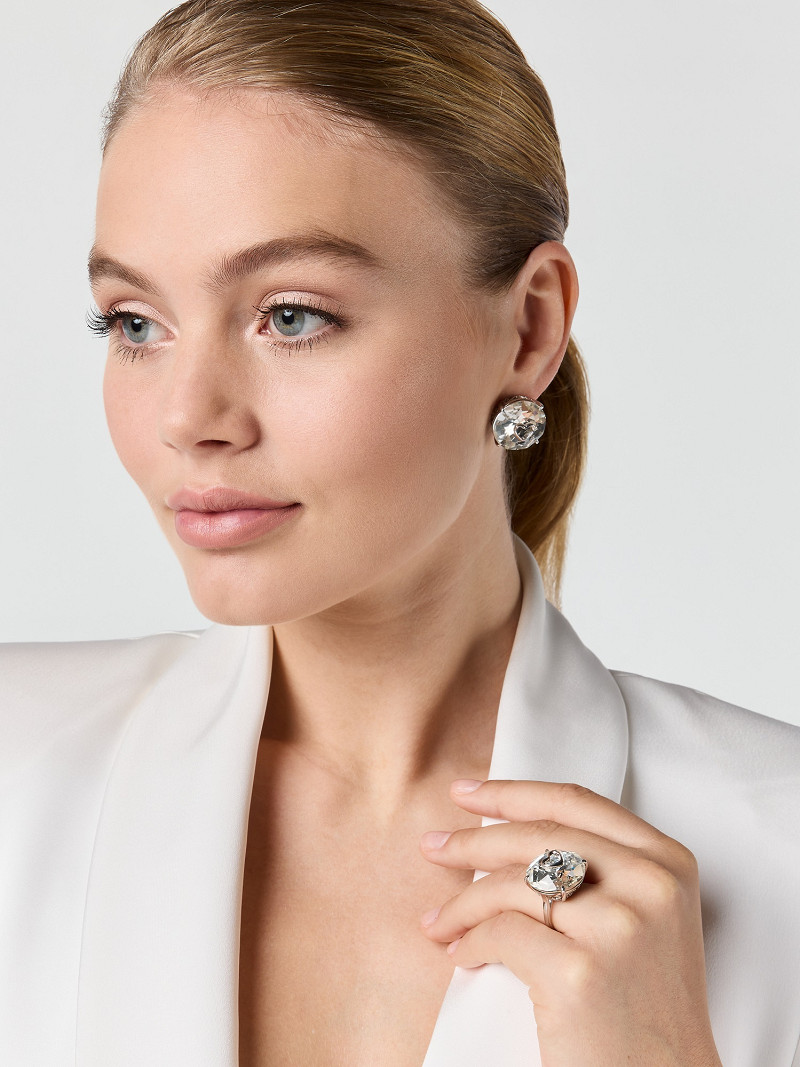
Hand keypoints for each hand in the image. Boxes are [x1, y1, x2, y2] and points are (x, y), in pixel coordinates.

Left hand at [419, 779, 720, 1066]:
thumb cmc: (647, 1008)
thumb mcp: (647, 917)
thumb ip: (601, 866)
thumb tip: (507, 829)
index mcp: (667, 862)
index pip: (573, 802)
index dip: (511, 792)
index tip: (466, 792)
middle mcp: (649, 885)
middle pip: (536, 836)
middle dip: (471, 841)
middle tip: (432, 847)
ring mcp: (616, 927)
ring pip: (511, 884)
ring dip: (462, 903)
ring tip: (438, 921)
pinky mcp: (578, 973)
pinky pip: (501, 934)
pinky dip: (470, 943)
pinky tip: (460, 953)